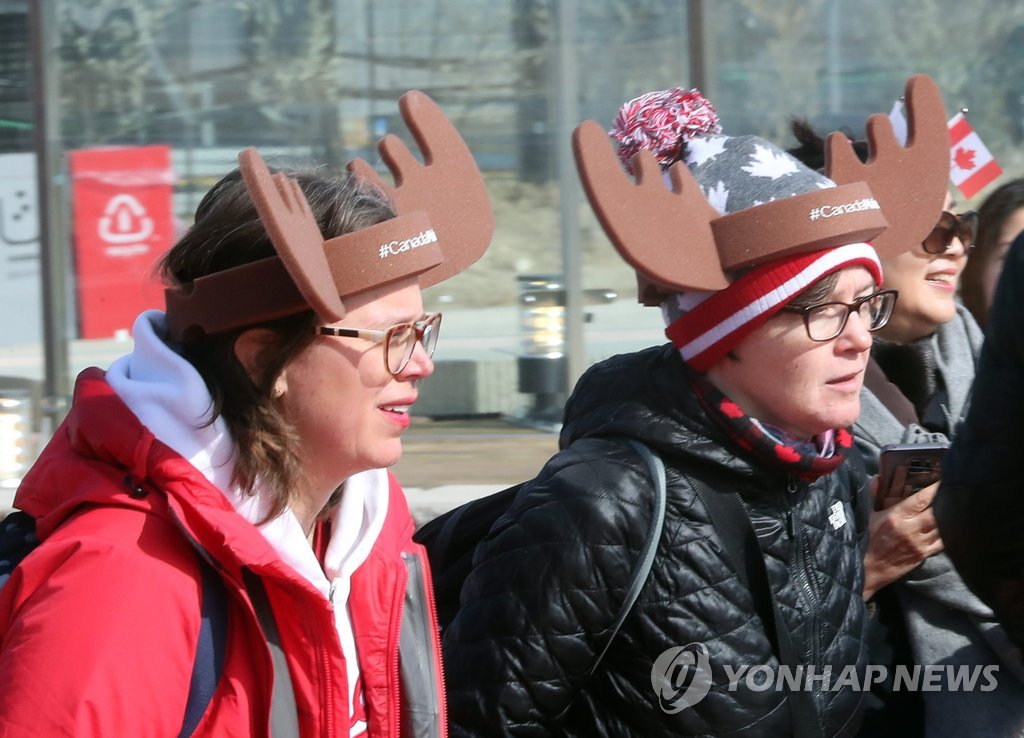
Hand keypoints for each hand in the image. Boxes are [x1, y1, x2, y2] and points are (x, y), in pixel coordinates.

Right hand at [862, 481, 943, 599]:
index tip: (942, 480)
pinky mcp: (923, 555)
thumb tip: (878, 479)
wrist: (866, 570)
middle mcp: (911, 529)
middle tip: (951, 492)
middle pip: (937, 512)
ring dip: (948, 517)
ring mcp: (919, 544)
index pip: (921, 499)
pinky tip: (949, 527)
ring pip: (942, 527)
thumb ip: (872, 495)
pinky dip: (947, 533)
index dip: (934, 489)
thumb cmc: (864, 541)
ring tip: (953, 507)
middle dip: (945, 501)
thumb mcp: (865, 516)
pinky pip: (942, 543)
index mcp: (895, 517)